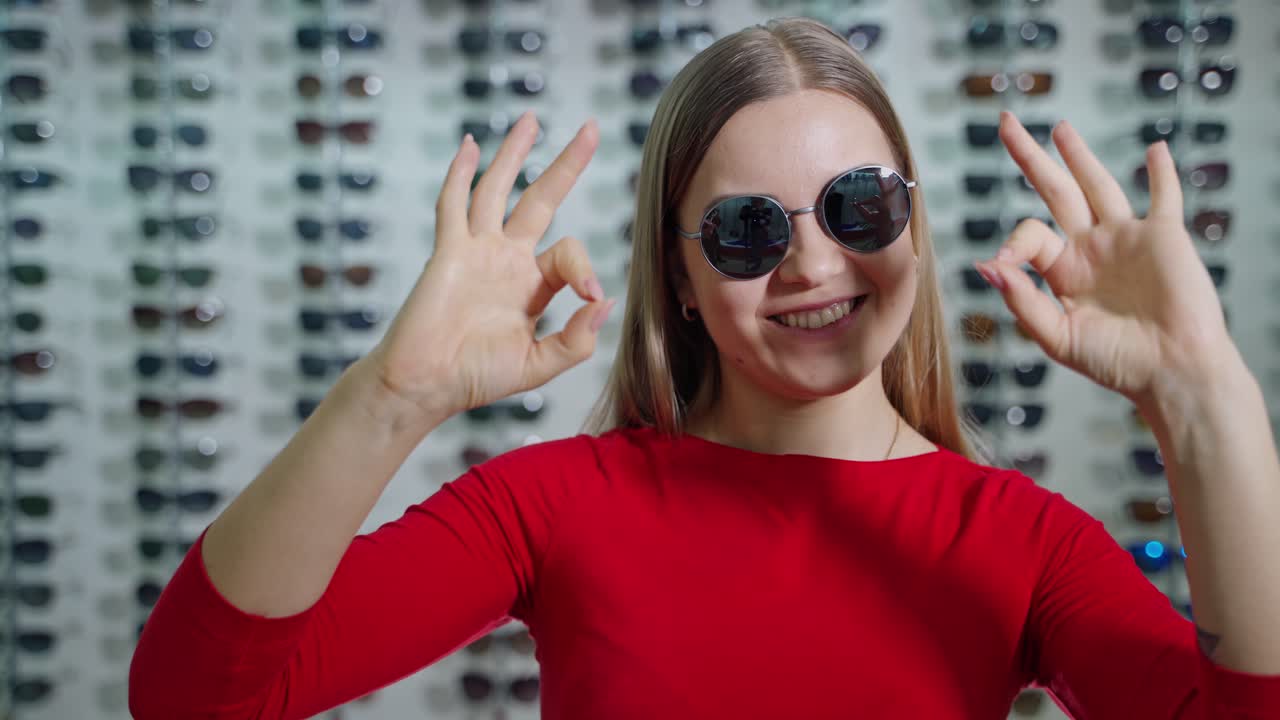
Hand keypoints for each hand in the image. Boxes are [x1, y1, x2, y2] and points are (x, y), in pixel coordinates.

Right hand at [365, 111, 613, 418]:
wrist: (427, 384)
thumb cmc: (477, 377)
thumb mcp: (538, 365)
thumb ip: (575, 341)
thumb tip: (605, 301)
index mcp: (533, 285)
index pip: (569, 254)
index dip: (586, 267)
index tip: (590, 295)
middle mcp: (507, 260)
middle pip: (541, 199)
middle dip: (566, 165)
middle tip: (591, 129)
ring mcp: (476, 251)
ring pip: (498, 190)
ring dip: (514, 154)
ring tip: (531, 120)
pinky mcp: (447, 252)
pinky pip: (454, 205)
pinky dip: (461, 174)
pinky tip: (471, 146)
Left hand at [973, 111, 1231, 407]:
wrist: (1171, 372)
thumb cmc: (1116, 362)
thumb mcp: (1057, 336)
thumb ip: (1022, 301)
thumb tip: (986, 266)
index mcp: (1062, 270)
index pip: (1029, 234)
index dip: (1012, 241)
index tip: (1002, 263)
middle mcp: (1090, 248)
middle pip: (1055, 191)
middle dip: (1030, 157)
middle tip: (1005, 123)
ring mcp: (1126, 238)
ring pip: (1099, 185)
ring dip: (1080, 155)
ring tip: (1060, 128)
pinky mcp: (1163, 236)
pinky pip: (1164, 196)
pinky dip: (1162, 173)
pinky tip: (1156, 150)